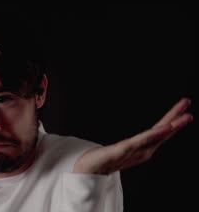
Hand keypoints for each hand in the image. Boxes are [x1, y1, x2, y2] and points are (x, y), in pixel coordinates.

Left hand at [73, 97, 192, 174]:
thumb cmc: (103, 160)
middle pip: (161, 132)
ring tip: (183, 117)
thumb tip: (136, 140)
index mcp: (141, 148)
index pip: (159, 131)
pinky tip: (162, 129)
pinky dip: (152, 136)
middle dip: (176, 119)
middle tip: (187, 105)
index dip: (172, 119)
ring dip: (170, 127)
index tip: (183, 105)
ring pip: (155, 137)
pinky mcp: (121, 151)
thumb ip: (129, 146)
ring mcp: (132, 152)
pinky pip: (138, 142)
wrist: (88, 170)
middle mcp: (141, 151)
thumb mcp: (119, 150)